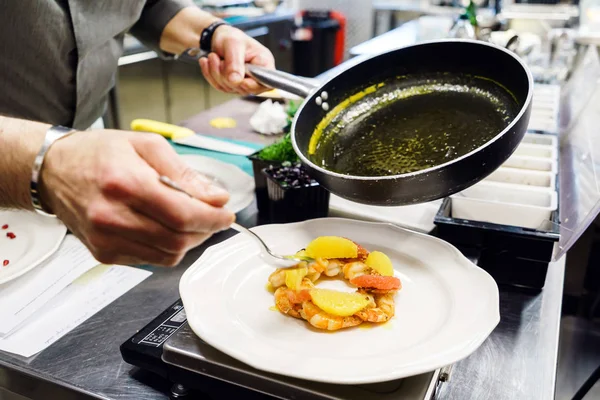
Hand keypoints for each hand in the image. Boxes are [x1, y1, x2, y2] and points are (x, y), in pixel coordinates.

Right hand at [39, 130, 234, 266]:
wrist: (54, 171)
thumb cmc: (98, 153)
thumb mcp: (147, 146)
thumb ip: (185, 173)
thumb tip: (215, 197)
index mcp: (125, 183)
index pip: (182, 214)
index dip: (213, 218)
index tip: (226, 214)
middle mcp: (112, 216)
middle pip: (178, 239)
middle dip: (206, 230)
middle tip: (213, 216)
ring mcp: (106, 239)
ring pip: (168, 255)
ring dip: (189, 240)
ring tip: (191, 220)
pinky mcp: (104, 254)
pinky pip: (151, 260)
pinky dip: (168, 247)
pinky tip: (165, 227)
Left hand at [199, 25, 274, 94]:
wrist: (219, 38)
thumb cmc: (231, 37)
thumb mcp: (233, 44)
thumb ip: (235, 63)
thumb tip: (235, 81)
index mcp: (264, 64)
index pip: (265, 84)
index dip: (251, 85)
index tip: (238, 79)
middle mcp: (257, 76)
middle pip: (243, 88)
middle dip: (225, 74)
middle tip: (215, 57)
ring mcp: (244, 82)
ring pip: (229, 88)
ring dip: (215, 73)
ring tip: (212, 56)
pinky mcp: (233, 85)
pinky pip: (220, 87)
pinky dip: (211, 75)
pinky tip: (208, 63)